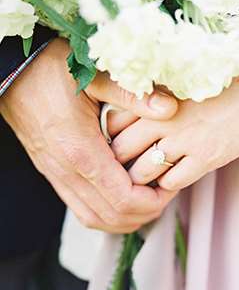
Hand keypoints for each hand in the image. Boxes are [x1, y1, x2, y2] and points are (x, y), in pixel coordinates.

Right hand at [0, 38, 176, 232]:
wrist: (11, 73)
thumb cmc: (50, 71)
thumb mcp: (93, 77)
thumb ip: (131, 94)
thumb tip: (168, 108)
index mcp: (82, 152)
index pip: (124, 200)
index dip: (154, 200)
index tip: (171, 182)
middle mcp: (68, 172)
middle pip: (113, 217)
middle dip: (146, 212)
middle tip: (166, 190)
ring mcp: (57, 176)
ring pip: (95, 219)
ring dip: (126, 217)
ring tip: (148, 197)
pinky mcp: (53, 173)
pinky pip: (80, 208)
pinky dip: (105, 212)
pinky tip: (120, 196)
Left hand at [110, 0, 238, 190]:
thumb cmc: (216, 82)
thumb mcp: (177, 84)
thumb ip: (150, 103)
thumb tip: (125, 123)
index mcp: (152, 98)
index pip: (112, 124)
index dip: (110, 139)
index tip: (115, 146)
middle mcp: (162, 119)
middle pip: (121, 151)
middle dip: (118, 164)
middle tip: (124, 170)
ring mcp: (184, 139)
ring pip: (142, 171)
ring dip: (141, 178)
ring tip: (147, 178)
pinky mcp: (206, 157)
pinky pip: (172, 181)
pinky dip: (167, 184)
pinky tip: (173, 177)